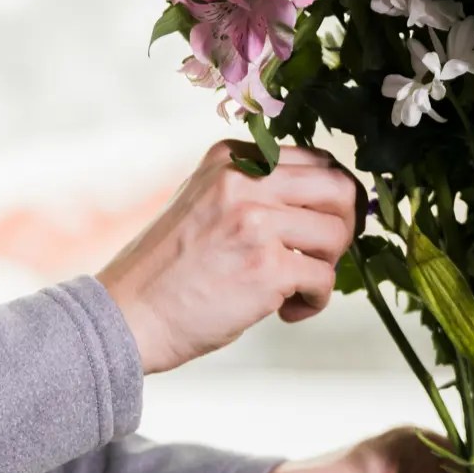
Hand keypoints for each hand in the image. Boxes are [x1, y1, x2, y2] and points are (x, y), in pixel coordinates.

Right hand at [97, 140, 360, 374]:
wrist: (128, 314)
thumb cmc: (173, 268)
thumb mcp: (207, 201)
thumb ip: (258, 189)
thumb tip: (334, 197)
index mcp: (232, 158)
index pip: (317, 160)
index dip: (335, 198)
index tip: (329, 225)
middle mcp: (244, 180)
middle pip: (340, 188)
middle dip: (345, 226)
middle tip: (323, 256)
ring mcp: (255, 221)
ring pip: (338, 234)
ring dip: (326, 268)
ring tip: (294, 287)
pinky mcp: (266, 266)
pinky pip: (324, 279)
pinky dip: (314, 301)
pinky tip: (286, 311)